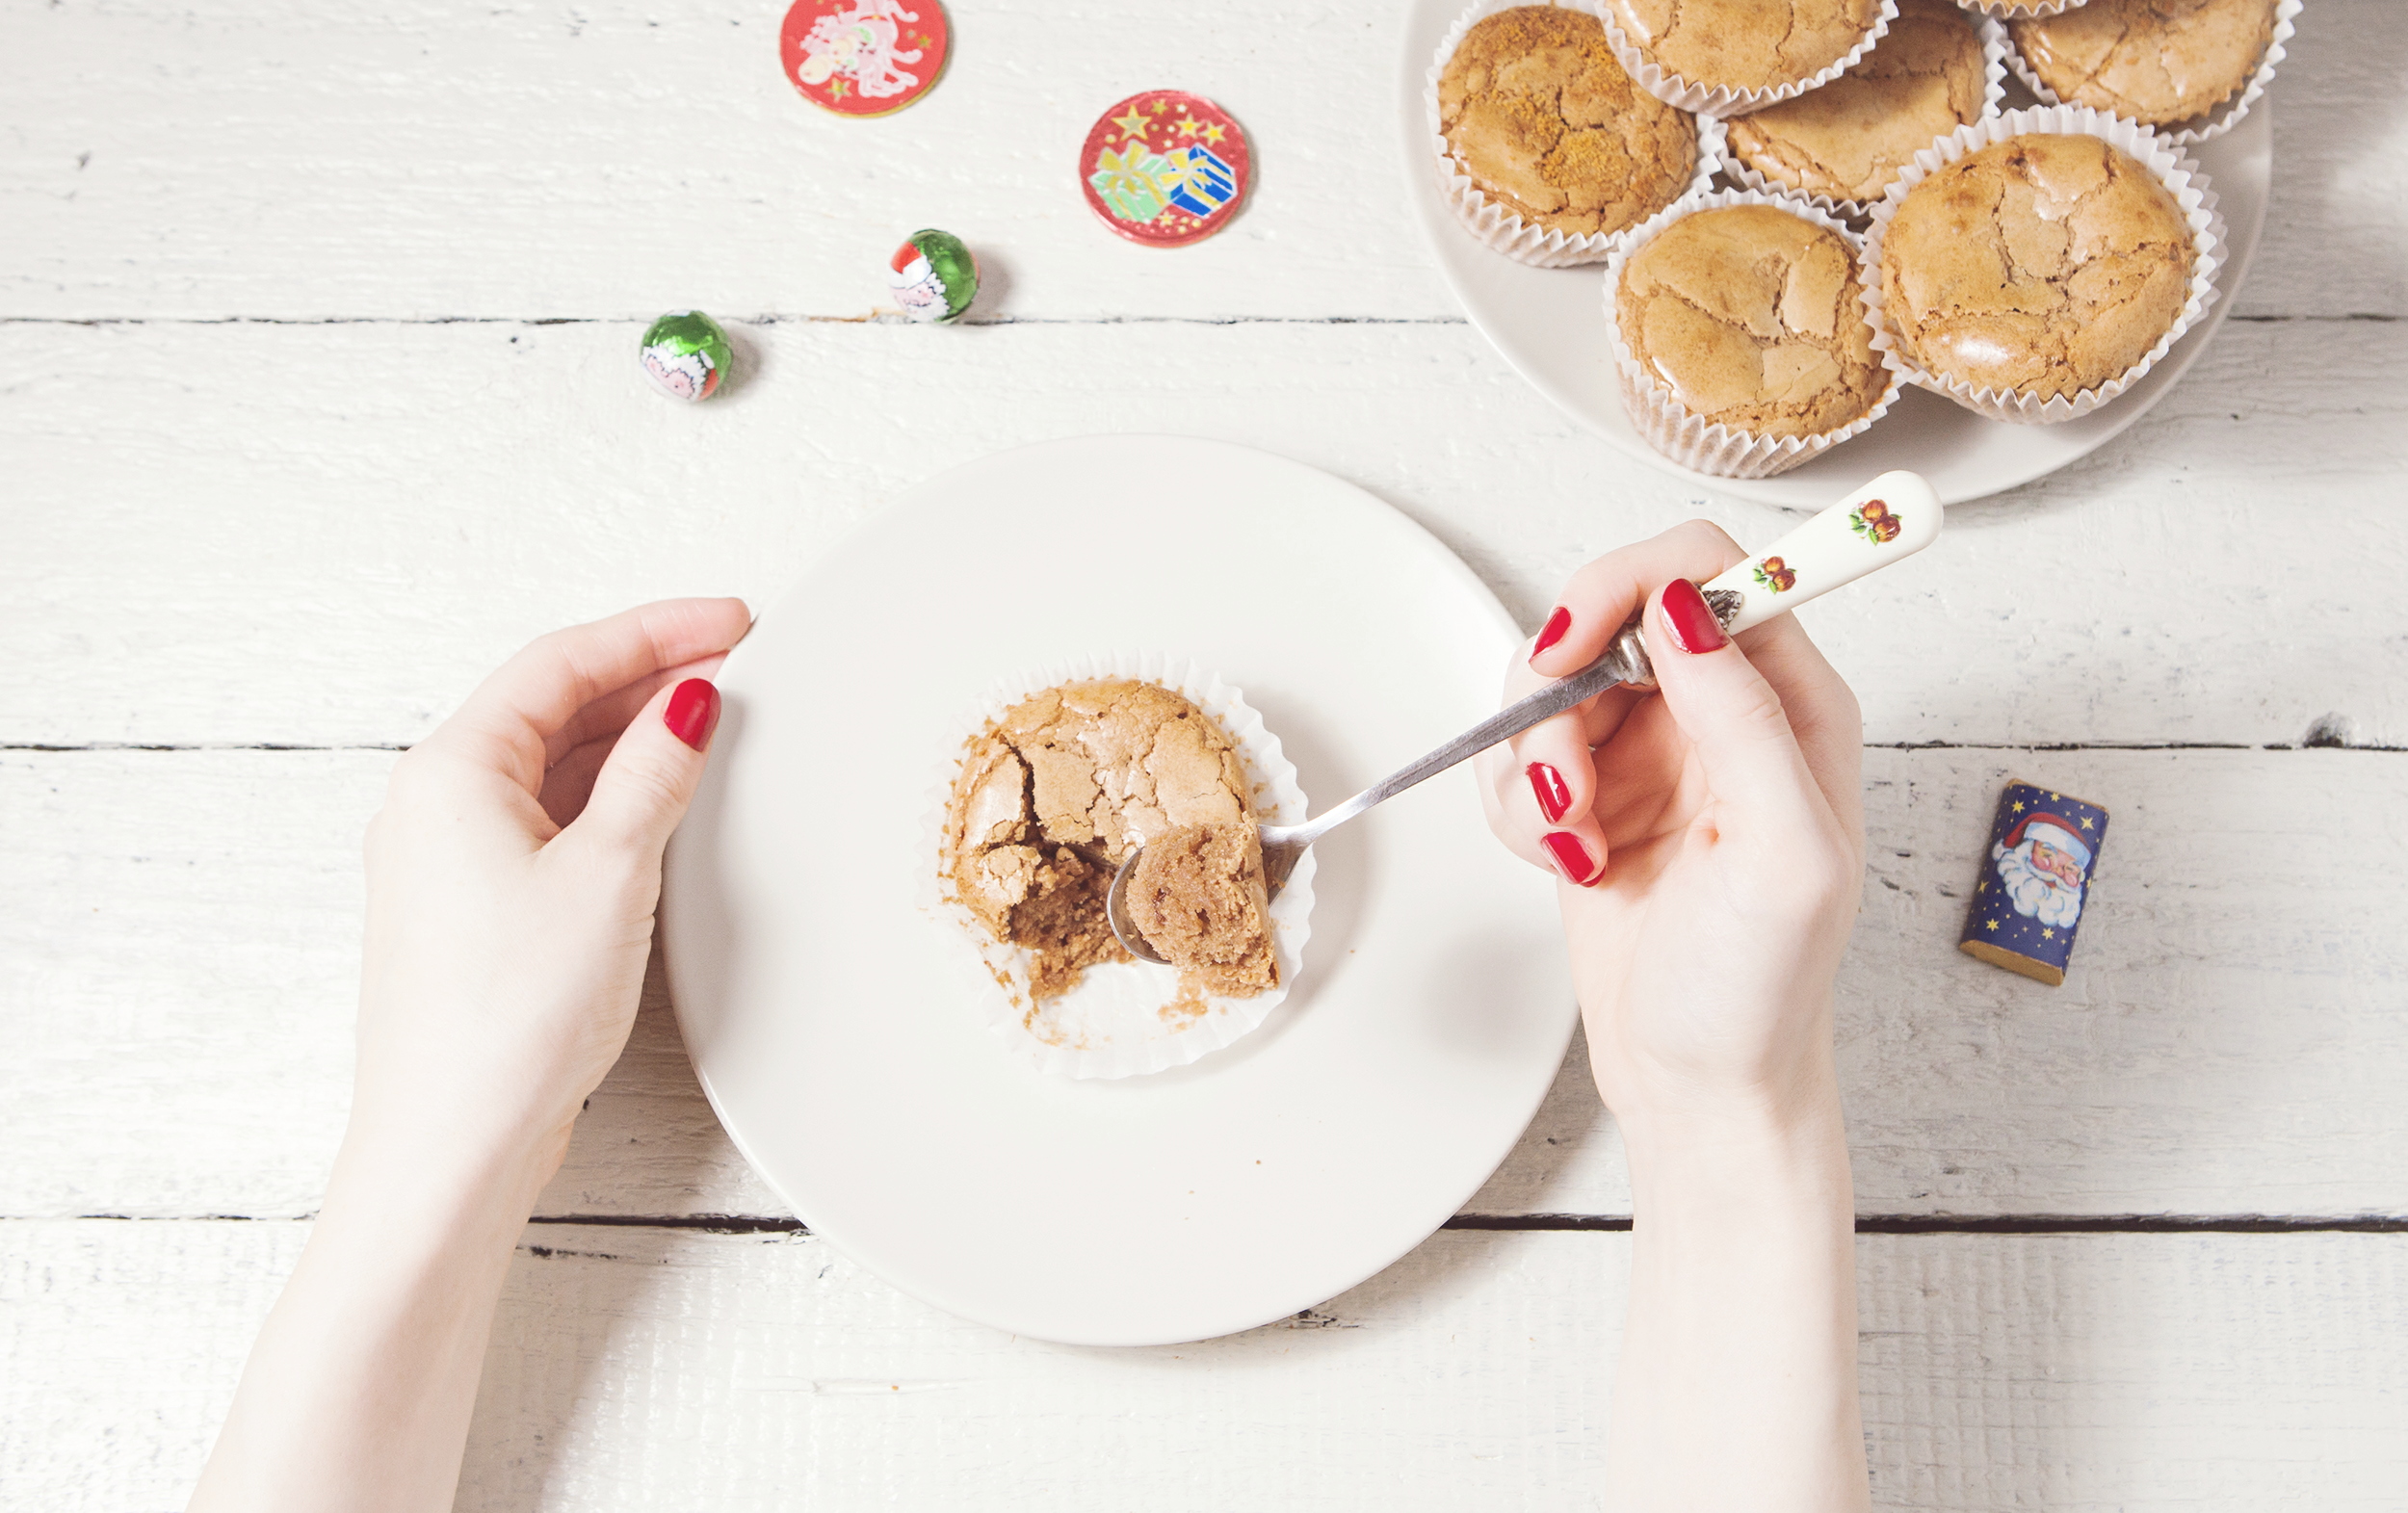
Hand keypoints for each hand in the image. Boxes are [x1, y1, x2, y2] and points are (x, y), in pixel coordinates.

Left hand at [351, 597, 752, 1180]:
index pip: (562, 662)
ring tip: (715, 725)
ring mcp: (452, 861)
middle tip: (738, 664)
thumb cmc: (508, 1018)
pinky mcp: (477, 913)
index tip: (729, 621)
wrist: (452, 1144)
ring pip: (555, 764)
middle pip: (554, 706)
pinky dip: (611, 797)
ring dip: (633, 739)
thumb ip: (652, 774)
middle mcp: (436, 806)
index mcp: (450, 771)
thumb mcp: (609, 873)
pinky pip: (550, 820)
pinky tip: (662, 803)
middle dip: (649, 679)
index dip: (654, 631)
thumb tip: (688, 704)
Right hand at [1475, 521, 1864, 1129]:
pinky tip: (1563, 863)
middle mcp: (1722, 709)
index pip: (1703, 569)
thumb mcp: (1783, 858)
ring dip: (1533, 765)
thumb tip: (1684, 607)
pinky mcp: (1593, 792)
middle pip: (1605, 615)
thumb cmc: (1760, 992)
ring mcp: (1652, 749)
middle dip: (1560, 698)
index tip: (1572, 649)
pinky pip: (1519, 750)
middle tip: (1568, 790)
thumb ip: (1745, 720)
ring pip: (1548, 683)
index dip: (1624, 586)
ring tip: (1574, 845)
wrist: (1699, 1085)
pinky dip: (1517, 805)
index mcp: (1793, 703)